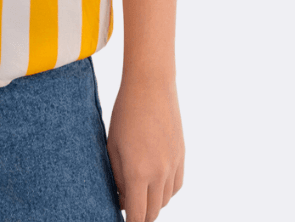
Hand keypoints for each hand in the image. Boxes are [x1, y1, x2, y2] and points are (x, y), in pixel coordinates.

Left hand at [106, 78, 183, 221]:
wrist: (151, 85)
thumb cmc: (125, 112)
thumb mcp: (112, 145)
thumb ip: (117, 176)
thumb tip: (122, 197)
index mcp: (137, 172)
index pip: (138, 215)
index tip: (124, 220)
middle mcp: (159, 173)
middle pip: (153, 212)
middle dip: (140, 214)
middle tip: (127, 205)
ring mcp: (173, 165)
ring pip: (165, 200)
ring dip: (153, 202)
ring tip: (138, 190)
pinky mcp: (182, 156)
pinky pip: (176, 185)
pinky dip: (166, 190)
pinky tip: (155, 181)